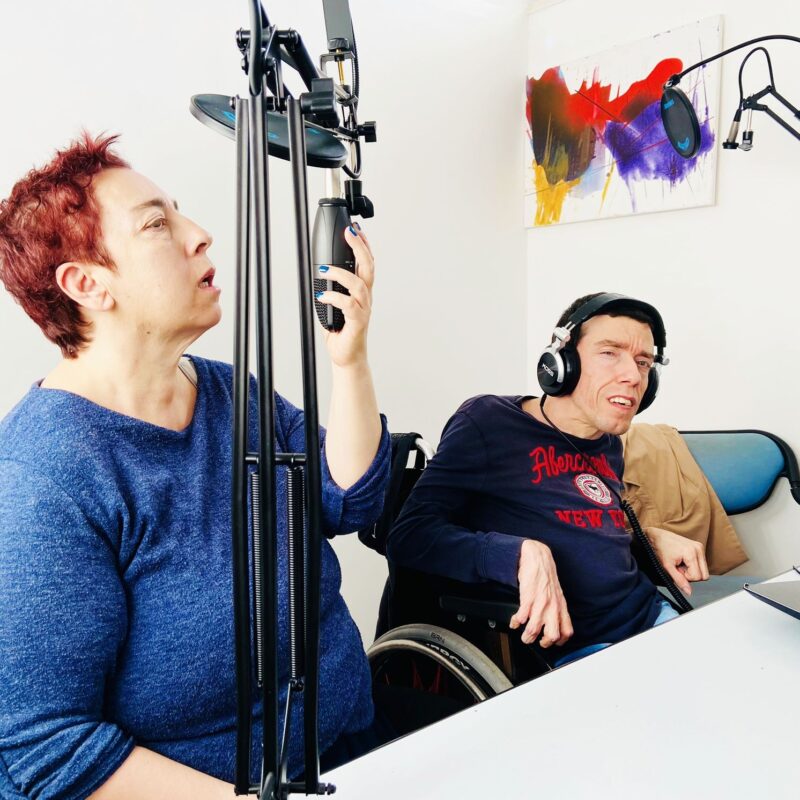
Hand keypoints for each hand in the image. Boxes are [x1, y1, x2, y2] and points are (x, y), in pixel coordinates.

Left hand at [317, 224, 373, 368]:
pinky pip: (348, 305)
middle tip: (348, 232)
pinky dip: (334, 298)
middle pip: (368, 266)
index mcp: (362, 291)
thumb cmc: (341, 331)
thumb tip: (318, 271)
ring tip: (324, 269)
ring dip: (340, 274)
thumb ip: (331, 288)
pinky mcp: (358, 322)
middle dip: (359, 247)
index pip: (367, 262)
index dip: (363, 244)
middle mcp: (365, 297)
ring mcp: (364, 309)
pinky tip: (323, 296)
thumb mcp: (334, 303)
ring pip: (359, 284)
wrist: (347, 356)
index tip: (354, 228)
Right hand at [509, 540, 572, 647]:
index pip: (567, 631)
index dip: (560, 641)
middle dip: (543, 643)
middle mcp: (553, 606)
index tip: (552, 643)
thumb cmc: (545, 574)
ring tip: (524, 636)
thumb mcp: (556, 592)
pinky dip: (516, 623)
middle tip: (537, 641)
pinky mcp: (528, 598)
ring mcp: (540, 603)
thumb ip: (556, 607)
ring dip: (527, 637)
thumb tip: (553, 621)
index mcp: (561, 606)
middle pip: (553, 635)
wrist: (537, 558)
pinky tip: (514, 622)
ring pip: (535, 629)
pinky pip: (521, 617)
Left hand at [646, 526, 708, 594]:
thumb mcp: (667, 567)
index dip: (686, 577)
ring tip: (680, 563)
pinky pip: (701, 563)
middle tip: (679, 567)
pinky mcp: (699, 546)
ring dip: (692, 570)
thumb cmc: (660, 549)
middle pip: (704, 575)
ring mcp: (699, 546)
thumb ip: (679, 580)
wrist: (657, 536)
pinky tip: (683, 560)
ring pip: (704, 570)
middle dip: (691, 575)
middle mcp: (698, 548)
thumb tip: (689, 592)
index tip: (677, 570)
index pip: (698, 577)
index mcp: (692, 553)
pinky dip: (692, 565)